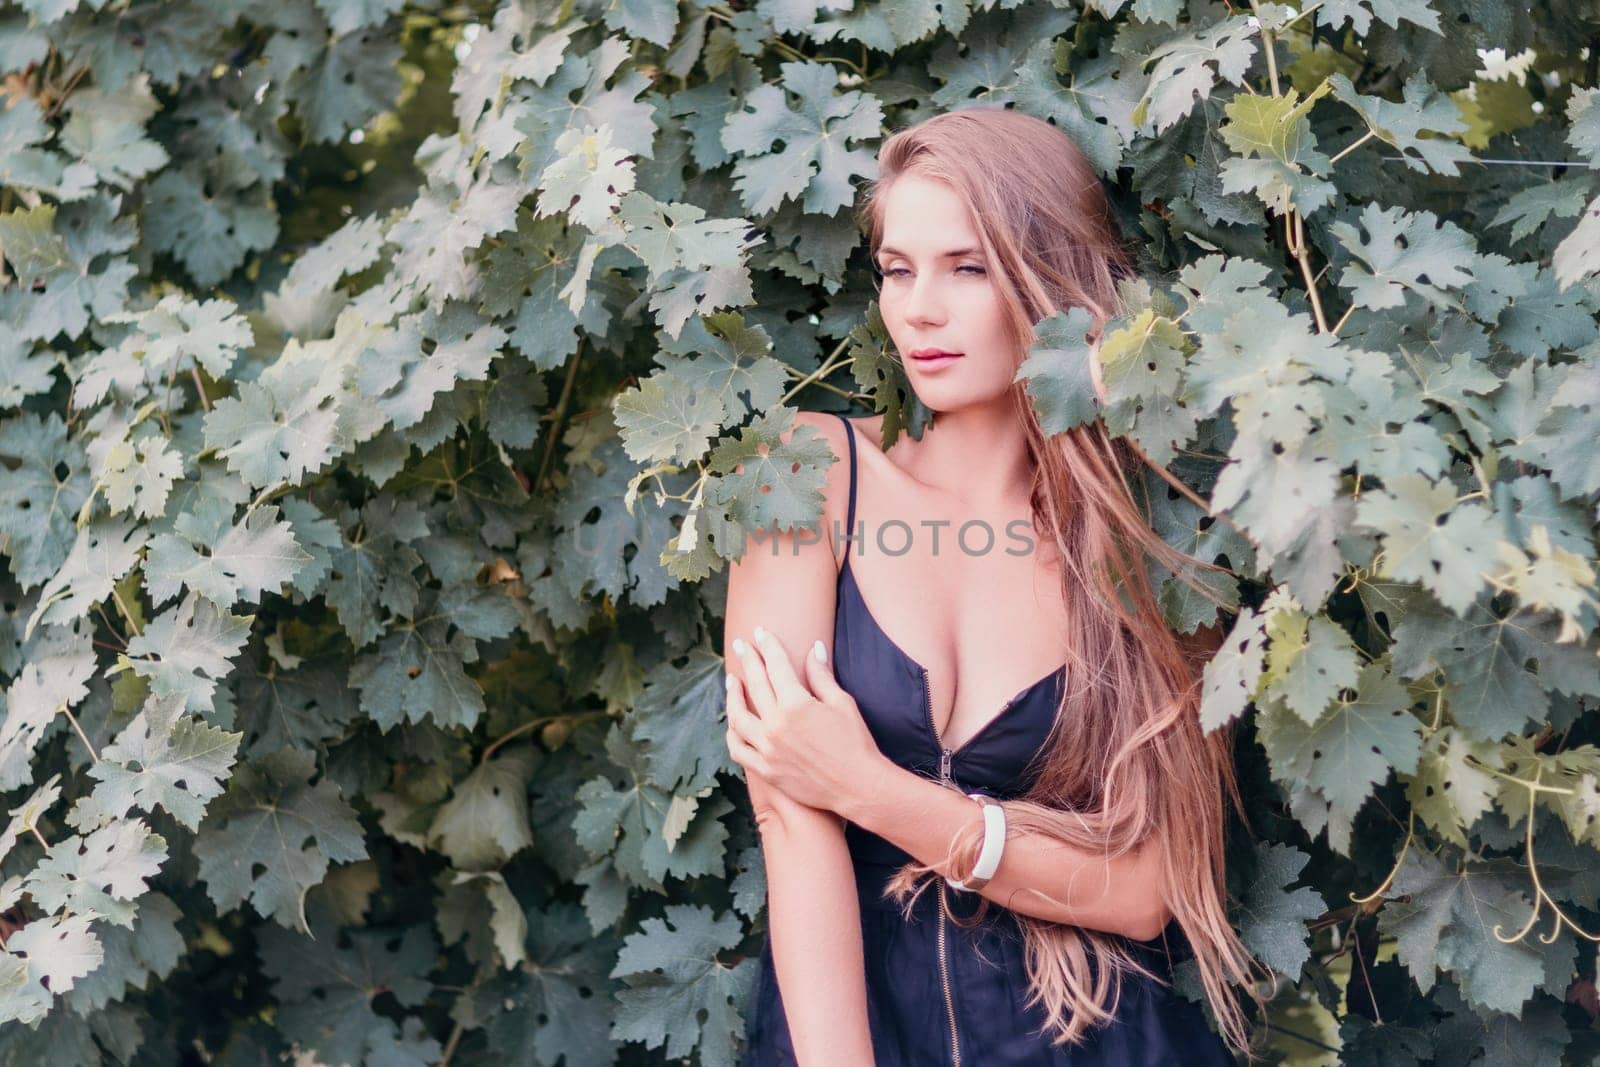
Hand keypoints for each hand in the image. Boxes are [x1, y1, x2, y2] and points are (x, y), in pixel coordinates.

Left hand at [724, 626, 883, 814]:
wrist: (858, 786)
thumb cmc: (855, 743)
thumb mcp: (841, 704)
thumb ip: (821, 676)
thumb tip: (814, 648)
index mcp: (796, 705)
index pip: (776, 666)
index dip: (768, 646)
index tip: (761, 633)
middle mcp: (776, 725)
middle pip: (755, 685)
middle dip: (748, 660)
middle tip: (742, 644)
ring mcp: (768, 749)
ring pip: (738, 717)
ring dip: (732, 695)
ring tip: (732, 681)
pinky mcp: (766, 770)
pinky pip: (738, 749)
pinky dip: (732, 734)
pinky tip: (734, 723)